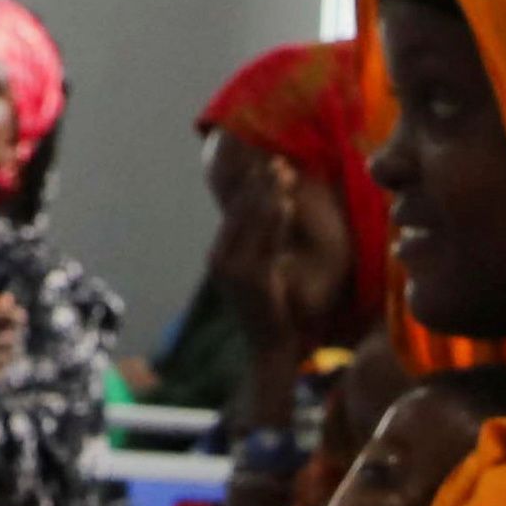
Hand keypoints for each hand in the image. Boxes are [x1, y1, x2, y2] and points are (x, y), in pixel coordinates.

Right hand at [239, 159, 367, 348]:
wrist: (272, 348)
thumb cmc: (272, 310)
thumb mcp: (261, 272)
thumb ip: (260, 245)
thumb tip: (269, 212)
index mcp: (220, 255)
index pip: (234, 211)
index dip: (249, 184)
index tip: (265, 160)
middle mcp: (220, 259)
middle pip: (240, 209)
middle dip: (259, 181)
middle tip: (278, 157)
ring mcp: (232, 269)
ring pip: (251, 221)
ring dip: (268, 192)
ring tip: (283, 170)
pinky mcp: (251, 279)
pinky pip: (265, 242)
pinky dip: (275, 219)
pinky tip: (285, 201)